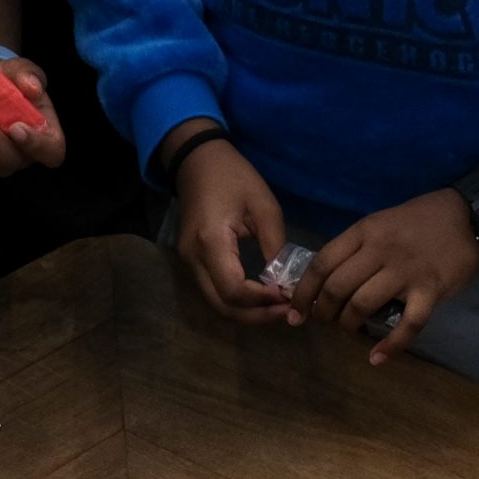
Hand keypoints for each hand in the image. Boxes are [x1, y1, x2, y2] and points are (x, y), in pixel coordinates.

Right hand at [169, 133, 295, 325]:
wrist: (197, 162)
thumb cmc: (233, 177)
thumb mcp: (263, 205)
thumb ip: (275, 245)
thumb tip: (287, 281)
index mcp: (211, 241)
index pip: (234, 290)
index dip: (262, 301)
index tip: (288, 295)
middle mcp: (194, 259)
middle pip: (223, 307)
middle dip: (256, 316)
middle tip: (287, 313)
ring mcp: (189, 263)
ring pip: (217, 305)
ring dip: (248, 313)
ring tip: (278, 308)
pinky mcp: (193, 263)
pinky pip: (215, 293)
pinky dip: (239, 302)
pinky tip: (261, 298)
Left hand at [294, 188, 478, 361]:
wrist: (474, 216)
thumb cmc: (423, 220)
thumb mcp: (382, 223)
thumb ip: (356, 248)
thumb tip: (324, 279)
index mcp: (365, 231)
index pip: (321, 263)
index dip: (303, 291)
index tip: (296, 310)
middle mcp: (380, 251)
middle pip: (336, 288)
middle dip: (322, 312)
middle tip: (325, 322)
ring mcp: (406, 271)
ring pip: (362, 306)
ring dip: (348, 325)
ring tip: (349, 330)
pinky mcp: (430, 291)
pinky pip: (407, 325)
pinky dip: (389, 346)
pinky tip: (376, 358)